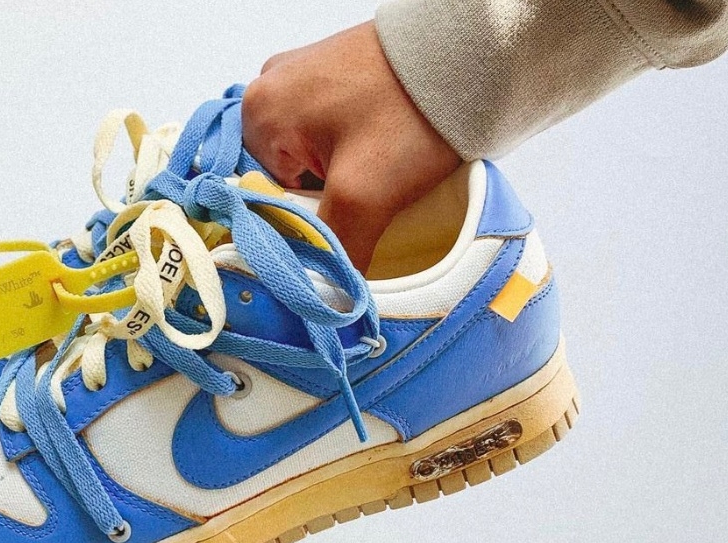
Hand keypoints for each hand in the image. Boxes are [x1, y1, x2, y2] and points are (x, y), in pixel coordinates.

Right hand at [242, 21, 460, 269]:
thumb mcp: (365, 195)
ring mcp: (301, 74)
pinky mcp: (333, 70)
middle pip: (280, 175)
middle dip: (319, 196)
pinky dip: (350, 149)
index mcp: (257, 112)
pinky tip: (381, 152)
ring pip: (306, 155)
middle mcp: (268, 87)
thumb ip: (335, 249)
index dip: (294, 220)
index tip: (336, 226)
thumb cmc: (409, 115)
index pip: (257, 194)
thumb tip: (325, 299)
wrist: (470, 57)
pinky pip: (326, 128)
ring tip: (377, 174)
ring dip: (337, 174)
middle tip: (364, 199)